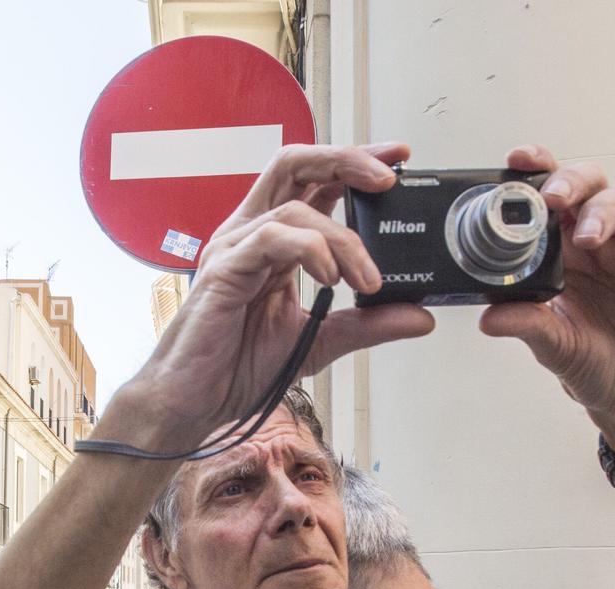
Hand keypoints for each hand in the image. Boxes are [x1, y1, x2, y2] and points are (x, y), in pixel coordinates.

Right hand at [112, 144, 434, 452]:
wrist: (194, 402)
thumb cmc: (238, 367)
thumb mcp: (319, 342)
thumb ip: (366, 325)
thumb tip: (420, 317)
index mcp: (274, 242)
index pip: (315, 182)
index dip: (354, 164)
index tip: (398, 160)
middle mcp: (252, 234)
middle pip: (296, 165)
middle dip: (346, 162)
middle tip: (388, 182)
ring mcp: (235, 248)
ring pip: (294, 208)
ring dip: (343, 238)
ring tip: (368, 279)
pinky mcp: (224, 269)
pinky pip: (271, 238)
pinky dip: (310, 250)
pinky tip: (333, 278)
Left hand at [478, 146, 614, 473]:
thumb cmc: (594, 368)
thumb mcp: (555, 349)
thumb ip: (528, 327)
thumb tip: (489, 317)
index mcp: (561, 253)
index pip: (548, 195)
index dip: (535, 169)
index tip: (515, 161)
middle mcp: (597, 243)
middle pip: (589, 182)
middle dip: (571, 181)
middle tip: (553, 199)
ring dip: (605, 211)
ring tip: (589, 241)